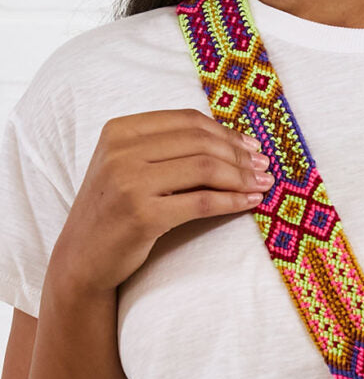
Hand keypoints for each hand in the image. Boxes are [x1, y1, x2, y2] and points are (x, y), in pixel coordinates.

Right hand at [53, 108, 274, 298]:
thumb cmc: (114, 211)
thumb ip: (164, 150)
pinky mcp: (144, 215)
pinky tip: (250, 203)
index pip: (187, 121)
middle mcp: (122, 151)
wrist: (82, 257)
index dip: (226, 132)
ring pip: (205, 169)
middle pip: (200, 143)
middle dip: (240, 155)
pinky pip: (203, 202)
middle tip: (265, 168)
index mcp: (119, 131)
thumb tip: (229, 141)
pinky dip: (233, 201)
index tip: (252, 147)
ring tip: (263, 185)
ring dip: (242, 177)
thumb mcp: (128, 168)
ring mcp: (130, 182)